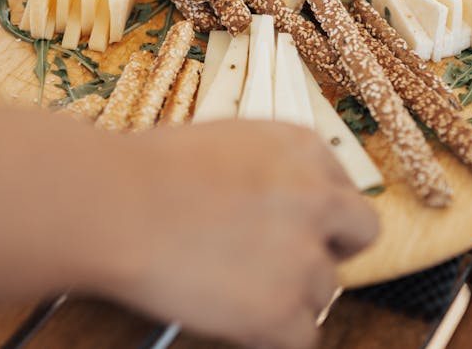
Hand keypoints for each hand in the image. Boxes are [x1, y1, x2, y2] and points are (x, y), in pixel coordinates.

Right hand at [92, 121, 378, 348]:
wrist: (113, 204)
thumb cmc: (144, 172)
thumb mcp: (224, 142)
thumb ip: (267, 172)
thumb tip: (272, 205)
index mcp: (304, 147)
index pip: (343, 188)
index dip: (317, 215)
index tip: (289, 228)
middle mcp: (318, 197)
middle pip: (359, 235)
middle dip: (327, 251)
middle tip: (279, 263)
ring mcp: (304, 255)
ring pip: (325, 292)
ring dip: (287, 295)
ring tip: (231, 287)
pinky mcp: (282, 308)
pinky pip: (303, 338)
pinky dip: (271, 335)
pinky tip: (235, 319)